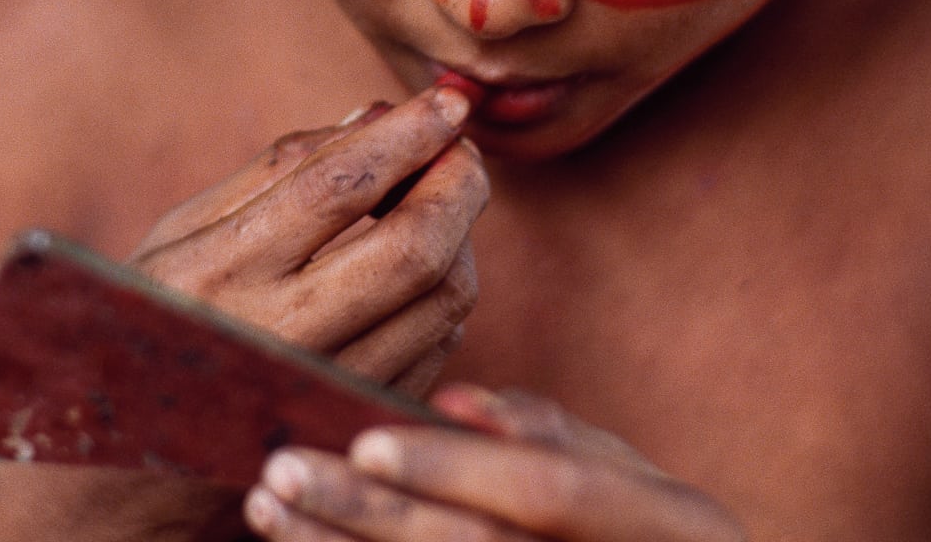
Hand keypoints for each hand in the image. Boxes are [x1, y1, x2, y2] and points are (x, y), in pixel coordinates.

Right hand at [127, 87, 487, 393]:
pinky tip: (420, 268)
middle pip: (414, 247)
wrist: (123, 458)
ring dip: (460, 235)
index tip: (447, 101)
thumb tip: (374, 114)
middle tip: (459, 148)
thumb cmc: (146, 318)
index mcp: (219, 271)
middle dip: (457, 181)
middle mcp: (276, 336)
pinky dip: (445, 293)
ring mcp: (324, 391)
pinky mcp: (357, 425)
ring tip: (437, 202)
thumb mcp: (180, 231)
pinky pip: (439, 348)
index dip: (406, 134)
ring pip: (442, 300)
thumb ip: (277, 169)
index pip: (338, 186)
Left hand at [241, 385, 746, 540]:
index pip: (544, 490)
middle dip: (369, 512)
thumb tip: (456, 402)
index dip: (454, 467)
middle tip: (283, 470)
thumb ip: (552, 437)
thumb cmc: (648, 532)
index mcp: (662, 517)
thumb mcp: (630, 478)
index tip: (366, 438)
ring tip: (268, 509)